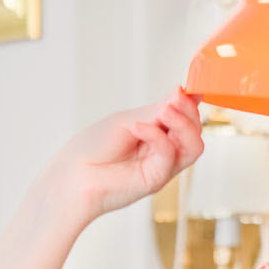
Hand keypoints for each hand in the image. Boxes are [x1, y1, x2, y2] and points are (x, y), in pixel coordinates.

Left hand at [47, 88, 203, 221]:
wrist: (73, 175)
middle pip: (195, 131)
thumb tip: (182, 91)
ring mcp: (162, 166)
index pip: (186, 117)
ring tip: (165, 111)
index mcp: (157, 133)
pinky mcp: (156, 179)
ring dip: (183, 123)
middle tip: (174, 100)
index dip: (190, 103)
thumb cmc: (93, 148)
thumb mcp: (128, 120)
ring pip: (194, 145)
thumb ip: (157, 110)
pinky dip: (156, 137)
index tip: (185, 89)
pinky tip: (138, 127)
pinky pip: (169, 155)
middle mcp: (164, 150)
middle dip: (188, 111)